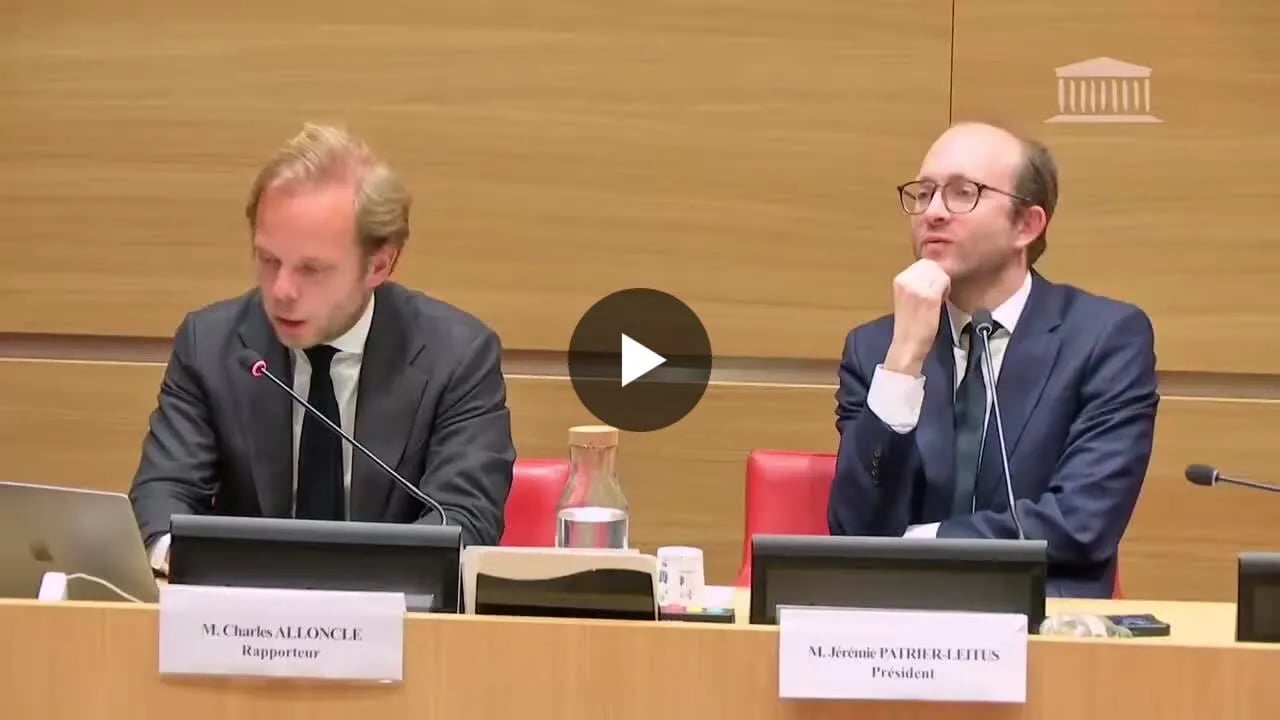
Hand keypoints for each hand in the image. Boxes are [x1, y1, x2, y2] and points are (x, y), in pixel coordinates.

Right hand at [884, 258, 949, 375]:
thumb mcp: (907, 296)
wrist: (908, 344)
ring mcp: (917, 288)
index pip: (923, 263)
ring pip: (939, 272)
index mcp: (899, 279)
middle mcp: (906, 280)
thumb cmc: (910, 323)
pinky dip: (946, 291)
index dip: (931, 274)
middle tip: (936, 294)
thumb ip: (916, 281)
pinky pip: (944, 282)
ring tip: (938, 298)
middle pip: (931, 265)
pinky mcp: (929, 297)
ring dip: (943, 283)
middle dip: (937, 276)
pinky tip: (941, 302)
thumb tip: (932, 270)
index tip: (930, 288)